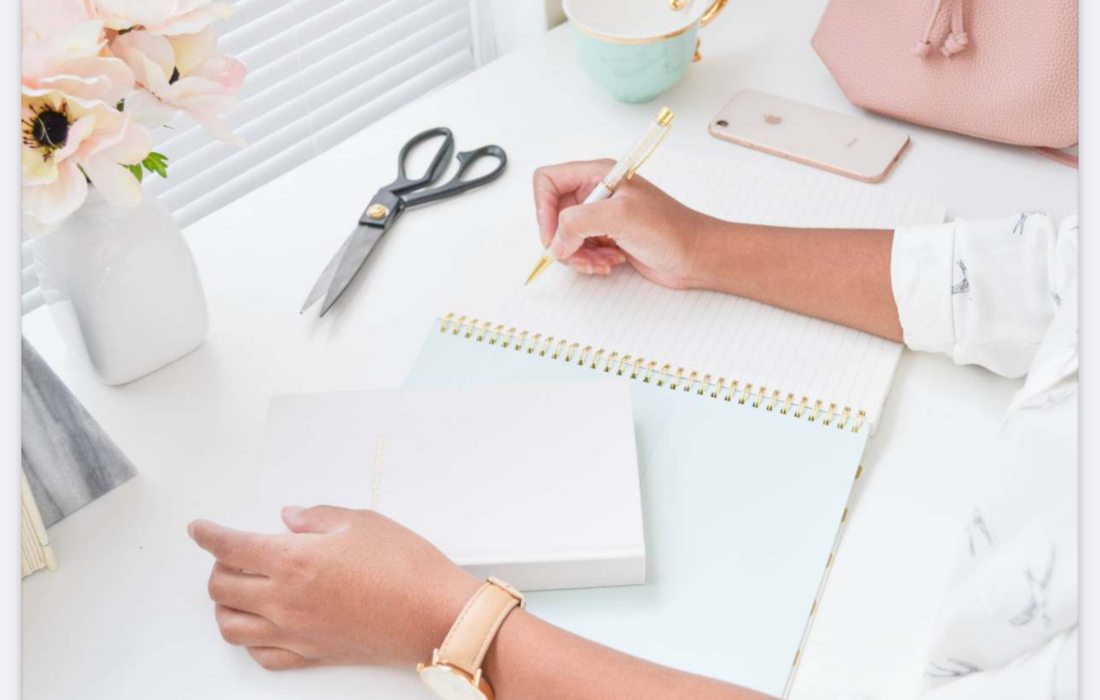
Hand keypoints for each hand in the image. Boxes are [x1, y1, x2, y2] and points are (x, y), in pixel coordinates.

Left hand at [188, 506, 479, 670]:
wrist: (435, 615)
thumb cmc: (406, 567)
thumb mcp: (362, 522)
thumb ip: (317, 518)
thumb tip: (290, 518)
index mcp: (292, 561)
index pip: (230, 547)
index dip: (208, 535)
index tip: (199, 529)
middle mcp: (284, 601)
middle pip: (222, 588)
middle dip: (217, 567)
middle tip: (230, 554)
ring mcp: (295, 633)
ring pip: (232, 627)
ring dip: (226, 605)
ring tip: (239, 589)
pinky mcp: (312, 654)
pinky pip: (262, 655)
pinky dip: (251, 640)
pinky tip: (261, 626)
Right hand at [533, 160, 714, 288]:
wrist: (696, 255)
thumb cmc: (670, 229)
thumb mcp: (620, 217)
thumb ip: (578, 222)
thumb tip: (555, 241)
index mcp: (596, 174)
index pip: (547, 182)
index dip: (543, 209)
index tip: (553, 235)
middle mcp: (595, 192)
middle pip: (553, 214)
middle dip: (562, 240)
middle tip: (577, 254)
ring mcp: (601, 216)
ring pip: (564, 237)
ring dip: (576, 255)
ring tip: (600, 261)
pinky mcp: (607, 237)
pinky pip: (579, 250)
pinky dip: (588, 261)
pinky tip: (610, 262)